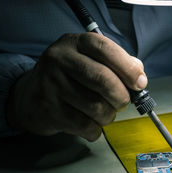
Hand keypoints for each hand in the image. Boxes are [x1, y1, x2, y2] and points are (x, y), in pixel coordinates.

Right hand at [6, 33, 146, 140]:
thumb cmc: (70, 77)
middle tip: (123, 102)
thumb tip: (139, 75)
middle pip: (103, 80)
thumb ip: (117, 63)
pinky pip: (85, 125)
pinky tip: (91, 123)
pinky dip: (96, 129)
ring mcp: (51, 84)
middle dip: (121, 96)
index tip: (140, 83)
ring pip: (96, 106)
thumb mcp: (91, 60)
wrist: (31, 96)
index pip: (106, 49)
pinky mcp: (48, 109)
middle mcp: (59, 59)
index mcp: (75, 42)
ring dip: (109, 115)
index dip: (128, 68)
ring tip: (104, 112)